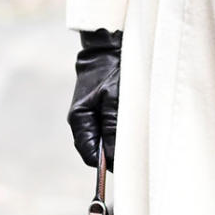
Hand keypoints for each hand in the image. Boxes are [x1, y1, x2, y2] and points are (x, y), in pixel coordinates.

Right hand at [68, 28, 121, 167]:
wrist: (108, 47)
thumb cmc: (111, 70)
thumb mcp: (115, 99)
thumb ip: (114, 127)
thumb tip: (114, 155)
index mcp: (80, 119)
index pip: (90, 154)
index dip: (106, 164)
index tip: (125, 167)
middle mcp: (82, 121)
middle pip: (96, 150)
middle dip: (113, 155)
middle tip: (135, 156)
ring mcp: (89, 116)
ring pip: (102, 141)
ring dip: (116, 144)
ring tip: (135, 141)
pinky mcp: (98, 110)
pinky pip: (106, 130)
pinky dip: (117, 133)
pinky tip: (131, 130)